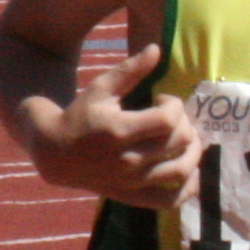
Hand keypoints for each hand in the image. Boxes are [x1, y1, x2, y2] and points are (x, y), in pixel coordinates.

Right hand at [25, 43, 200, 209]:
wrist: (55, 153)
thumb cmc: (81, 115)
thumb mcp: (101, 89)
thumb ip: (130, 70)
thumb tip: (156, 48)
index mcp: (118, 130)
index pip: (168, 119)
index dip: (175, 105)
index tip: (164, 101)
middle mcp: (127, 159)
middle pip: (178, 142)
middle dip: (185, 124)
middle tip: (176, 120)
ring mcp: (131, 182)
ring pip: (181, 171)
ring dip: (194, 153)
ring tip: (187, 141)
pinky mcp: (132, 197)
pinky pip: (169, 201)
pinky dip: (188, 190)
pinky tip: (191, 174)